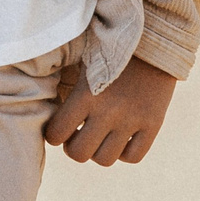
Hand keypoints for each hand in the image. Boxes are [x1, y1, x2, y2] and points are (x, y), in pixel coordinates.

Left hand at [43, 55, 176, 165]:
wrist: (152, 40)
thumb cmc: (108, 49)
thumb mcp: (82, 62)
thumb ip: (66, 86)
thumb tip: (46, 108)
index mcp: (85, 95)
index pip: (56, 134)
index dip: (53, 135)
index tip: (58, 128)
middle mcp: (108, 112)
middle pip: (79, 154)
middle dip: (73, 147)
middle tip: (76, 136)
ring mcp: (132, 120)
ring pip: (105, 160)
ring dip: (97, 152)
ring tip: (98, 137)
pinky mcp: (153, 124)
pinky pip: (133, 157)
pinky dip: (123, 153)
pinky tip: (120, 139)